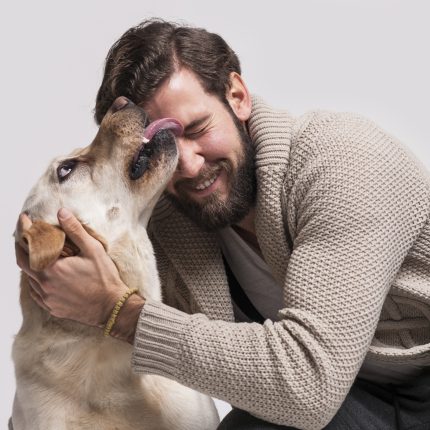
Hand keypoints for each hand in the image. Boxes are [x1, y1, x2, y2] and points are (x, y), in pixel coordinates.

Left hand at [15, 208, 128, 326]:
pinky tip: (45, 276)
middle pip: (23, 263)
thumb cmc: (104, 278)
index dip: (23, 230)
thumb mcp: (93, 249)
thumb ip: (75, 230)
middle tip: (28, 235)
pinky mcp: (52, 308)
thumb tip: (61, 212)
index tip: (25, 219)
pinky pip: (36, 293)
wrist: (112, 307)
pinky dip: (36, 281)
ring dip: (31, 265)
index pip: (26, 247)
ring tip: (39, 254)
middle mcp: (44, 285)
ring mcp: (47, 298)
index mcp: (51, 269)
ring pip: (29, 278)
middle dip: (22, 247)